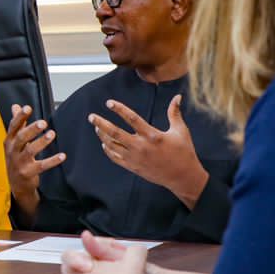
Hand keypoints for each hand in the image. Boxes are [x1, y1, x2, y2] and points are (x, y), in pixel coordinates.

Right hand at [3, 104, 66, 215]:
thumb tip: (15, 106)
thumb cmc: (16, 159)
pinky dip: (52, 161)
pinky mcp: (28, 173)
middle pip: (21, 138)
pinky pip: (41, 166)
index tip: (27, 108)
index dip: (20, 117)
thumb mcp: (13, 142)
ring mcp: (19, 163)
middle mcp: (12, 151)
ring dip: (41, 142)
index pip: (13, 127)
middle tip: (43, 123)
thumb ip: (17, 124)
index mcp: (9, 141)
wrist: (16, 184)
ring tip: (52, 134)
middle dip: (31, 129)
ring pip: (30, 151)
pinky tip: (62, 156)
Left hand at [88, 95, 208, 208]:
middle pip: (115, 133)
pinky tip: (104, 144)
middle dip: (101, 123)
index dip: (119, 109)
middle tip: (91, 116)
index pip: (132, 118)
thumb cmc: (183, 152)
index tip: (109, 103)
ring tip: (97, 127)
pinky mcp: (132, 167)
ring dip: (102, 136)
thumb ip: (175, 113)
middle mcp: (140, 146)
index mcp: (152, 135)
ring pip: (112, 145)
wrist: (182, 177)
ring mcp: (135, 158)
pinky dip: (108, 150)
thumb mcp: (181, 131)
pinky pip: (115, 158)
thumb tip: (177, 96)